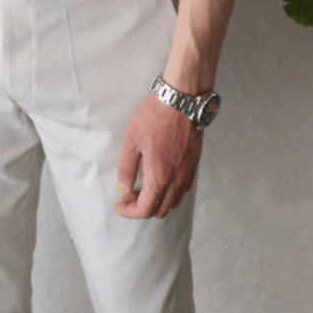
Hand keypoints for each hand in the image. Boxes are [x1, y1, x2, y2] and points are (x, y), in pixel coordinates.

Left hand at [113, 93, 202, 218]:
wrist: (182, 101)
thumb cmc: (154, 118)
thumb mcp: (132, 141)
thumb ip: (126, 169)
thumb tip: (123, 190)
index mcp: (160, 178)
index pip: (145, 209)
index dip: (129, 212)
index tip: (119, 205)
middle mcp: (177, 181)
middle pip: (160, 210)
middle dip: (142, 208)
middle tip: (129, 195)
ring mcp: (188, 174)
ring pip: (174, 202)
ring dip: (157, 202)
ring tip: (143, 189)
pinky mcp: (194, 165)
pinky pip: (183, 189)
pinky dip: (170, 193)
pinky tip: (160, 178)